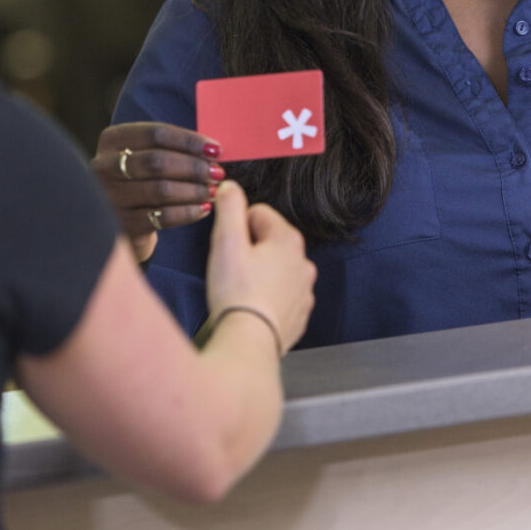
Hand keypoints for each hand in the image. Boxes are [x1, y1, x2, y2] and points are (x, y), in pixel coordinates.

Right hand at [93, 121, 222, 261]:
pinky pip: (162, 217)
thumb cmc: (142, 182)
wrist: (121, 222)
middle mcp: (104, 166)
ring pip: (160, 190)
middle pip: (157, 161)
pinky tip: (204, 209)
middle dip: (193, 167)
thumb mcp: (146, 157)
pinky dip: (188, 212)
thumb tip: (212, 150)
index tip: (215, 150)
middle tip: (217, 173)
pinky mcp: (121, 225)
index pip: (155, 133)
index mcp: (112, 140)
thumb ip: (171, 149)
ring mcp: (109, 197)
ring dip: (193, 190)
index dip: (189, 141)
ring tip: (213, 192)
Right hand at [204, 180, 314, 355]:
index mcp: (288, 239)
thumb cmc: (236, 293)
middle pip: (268, 241)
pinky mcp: (299, 315)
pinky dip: (266, 298)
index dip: (237, 228)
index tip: (229, 248)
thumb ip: (229, 207)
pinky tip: (252, 307)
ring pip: (275, 270)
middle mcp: (303, 263)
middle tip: (232, 270)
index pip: (258, 213)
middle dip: (248, 251)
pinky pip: (280, 296)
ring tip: (241, 292)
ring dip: (258, 275)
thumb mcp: (226, 241)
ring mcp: (304, 291)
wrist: (249, 343)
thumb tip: (230, 186)